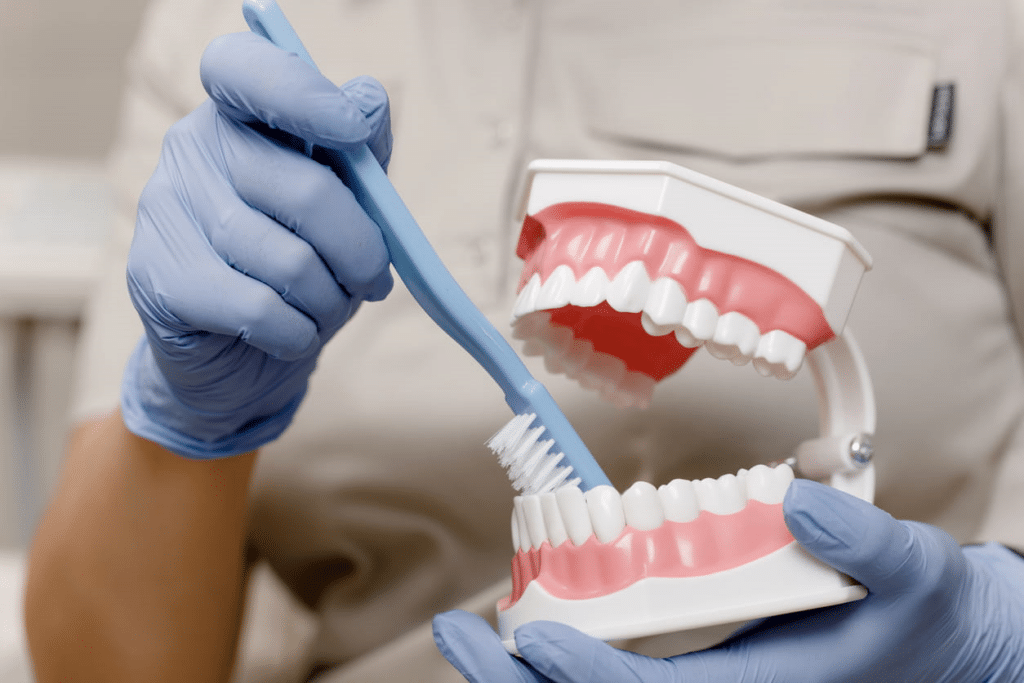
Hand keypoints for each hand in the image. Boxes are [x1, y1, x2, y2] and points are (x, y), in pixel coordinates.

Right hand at [121, 31, 392, 456]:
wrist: (234, 356)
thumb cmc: (298, 265)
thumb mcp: (342, 207)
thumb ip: (359, 154)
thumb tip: (368, 98)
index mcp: (237, 113)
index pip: (244, 68)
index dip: (301, 93)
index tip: (352, 129)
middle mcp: (190, 147)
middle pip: (307, 192)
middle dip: (361, 252)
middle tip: (372, 280)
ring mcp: (163, 210)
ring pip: (291, 262)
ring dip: (330, 301)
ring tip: (327, 310)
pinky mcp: (156, 277)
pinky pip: (259, 309)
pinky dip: (297, 333)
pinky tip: (294, 335)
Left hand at [433, 479, 1023, 681]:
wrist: (934, 639)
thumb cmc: (916, 614)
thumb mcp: (911, 571)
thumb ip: (864, 544)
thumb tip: (799, 504)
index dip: (589, 672)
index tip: (533, 639)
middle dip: (526, 682)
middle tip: (460, 636)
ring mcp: (708, 681)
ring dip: (535, 670)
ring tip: (477, 632)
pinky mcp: (706, 663)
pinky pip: (627, 669)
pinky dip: (573, 653)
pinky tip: (536, 627)